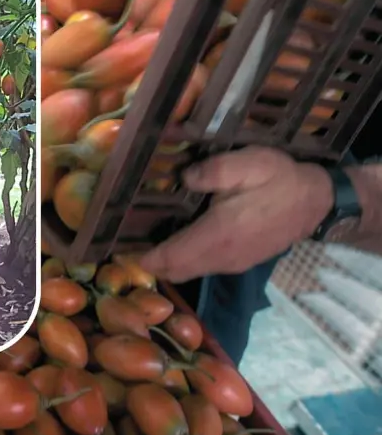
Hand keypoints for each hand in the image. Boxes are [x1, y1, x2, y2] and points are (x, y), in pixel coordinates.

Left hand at [139, 146, 333, 282]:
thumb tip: (181, 177)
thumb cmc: (280, 179)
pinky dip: (184, 261)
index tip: (117, 250)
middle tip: (124, 244)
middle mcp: (221, 258)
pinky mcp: (240, 262)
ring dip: (167, 263)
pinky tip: (175, 242)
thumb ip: (212, 171)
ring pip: (189, 272)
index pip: (170, 258)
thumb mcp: (247, 163)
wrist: (317, 201)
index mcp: (217, 235)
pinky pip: (203, 267)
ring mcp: (232, 263)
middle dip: (150, 263)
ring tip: (145, 241)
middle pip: (175, 271)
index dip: (144, 259)